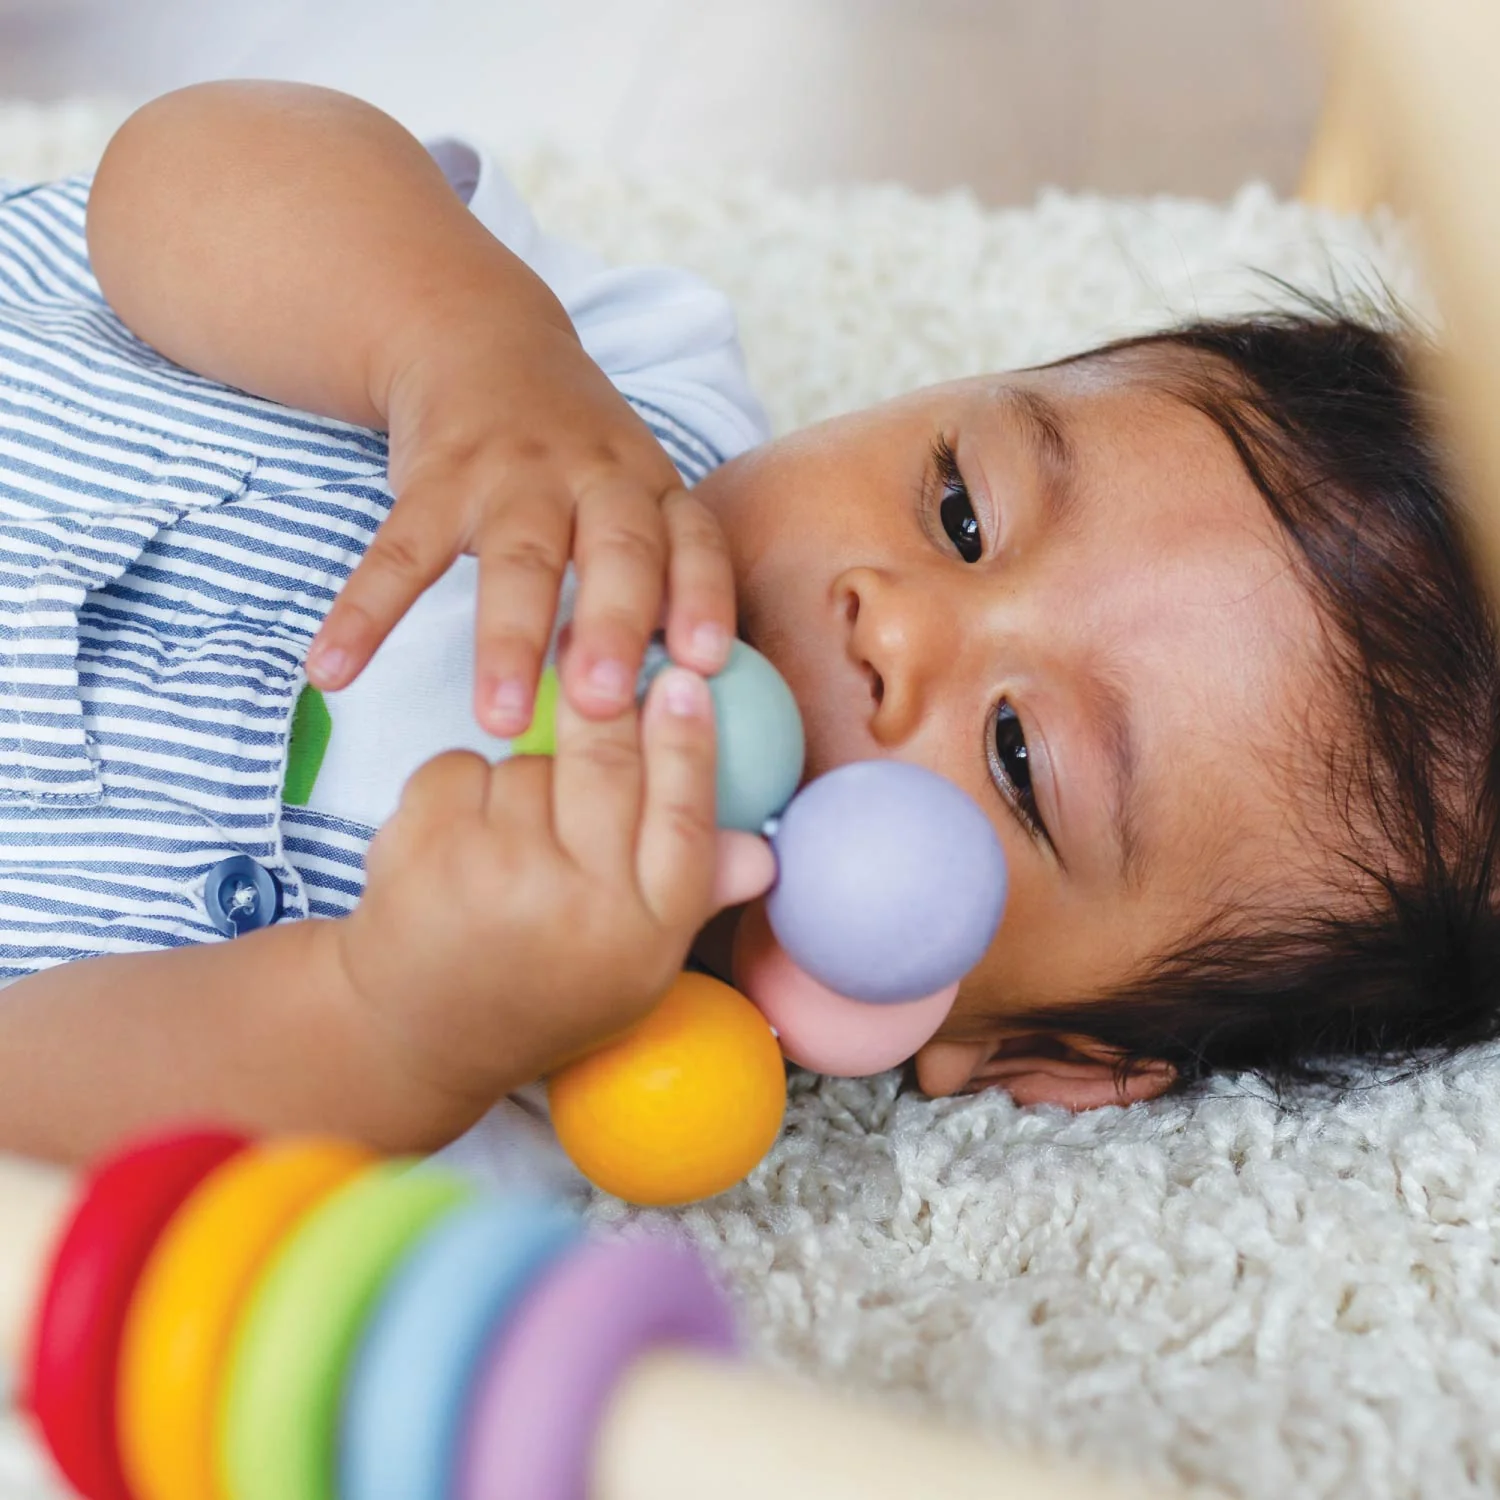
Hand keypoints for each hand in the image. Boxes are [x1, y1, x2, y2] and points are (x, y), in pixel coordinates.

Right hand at [304, 309, 735, 734]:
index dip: (704, 598)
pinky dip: (363, 613)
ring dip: (508, 640)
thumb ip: (651, 582)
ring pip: (517, 559)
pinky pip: (399, 552)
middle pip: (615, 549)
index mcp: (651, 489)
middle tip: (604, 705)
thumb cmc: (577, 459)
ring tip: (496, 719)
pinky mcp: (435, 481)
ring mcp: (513, 474)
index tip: (705, 664)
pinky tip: (330, 671)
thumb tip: (668, 702)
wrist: (480, 338)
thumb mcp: (632, 495)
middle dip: (613, 626)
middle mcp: (594, 476)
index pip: (693, 541)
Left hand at [331, 658, 775, 1118]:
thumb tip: (763, 852)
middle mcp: (578, 904)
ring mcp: (498, 873)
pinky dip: (461, 786)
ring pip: (530, 762)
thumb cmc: (540, 991)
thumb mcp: (632, 966)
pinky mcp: (426, 848)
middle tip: (602, 667)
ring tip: (509, 841)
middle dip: (608, 706)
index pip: (683, 817)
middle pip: (610, 762)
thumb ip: (691, 896)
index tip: (684, 680)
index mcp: (644, 934)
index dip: (687, 741)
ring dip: (525, 778)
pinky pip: (461, 765)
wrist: (416, 1037)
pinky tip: (457, 840)